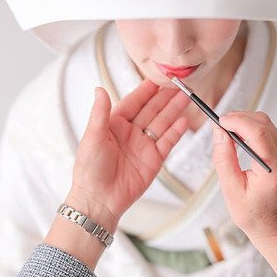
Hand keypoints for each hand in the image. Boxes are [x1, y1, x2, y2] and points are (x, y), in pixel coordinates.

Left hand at [67, 80, 189, 230]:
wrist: (98, 200)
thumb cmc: (89, 170)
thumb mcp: (92, 137)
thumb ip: (100, 113)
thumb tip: (100, 89)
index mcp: (114, 125)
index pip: (134, 102)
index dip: (146, 90)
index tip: (158, 77)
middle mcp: (131, 133)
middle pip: (152, 111)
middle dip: (165, 97)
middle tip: (179, 84)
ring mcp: (143, 146)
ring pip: (162, 124)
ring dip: (174, 111)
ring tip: (186, 97)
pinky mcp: (153, 160)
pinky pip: (167, 143)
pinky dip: (176, 132)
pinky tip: (184, 120)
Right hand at [211, 111, 276, 241]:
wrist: (273, 224)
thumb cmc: (252, 213)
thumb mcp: (231, 189)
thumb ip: (224, 159)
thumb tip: (219, 131)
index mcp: (274, 171)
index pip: (259, 133)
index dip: (238, 121)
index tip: (220, 121)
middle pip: (264, 124)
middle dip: (239, 118)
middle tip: (220, 124)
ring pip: (266, 124)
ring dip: (245, 122)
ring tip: (226, 132)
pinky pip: (269, 132)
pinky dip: (251, 129)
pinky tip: (238, 138)